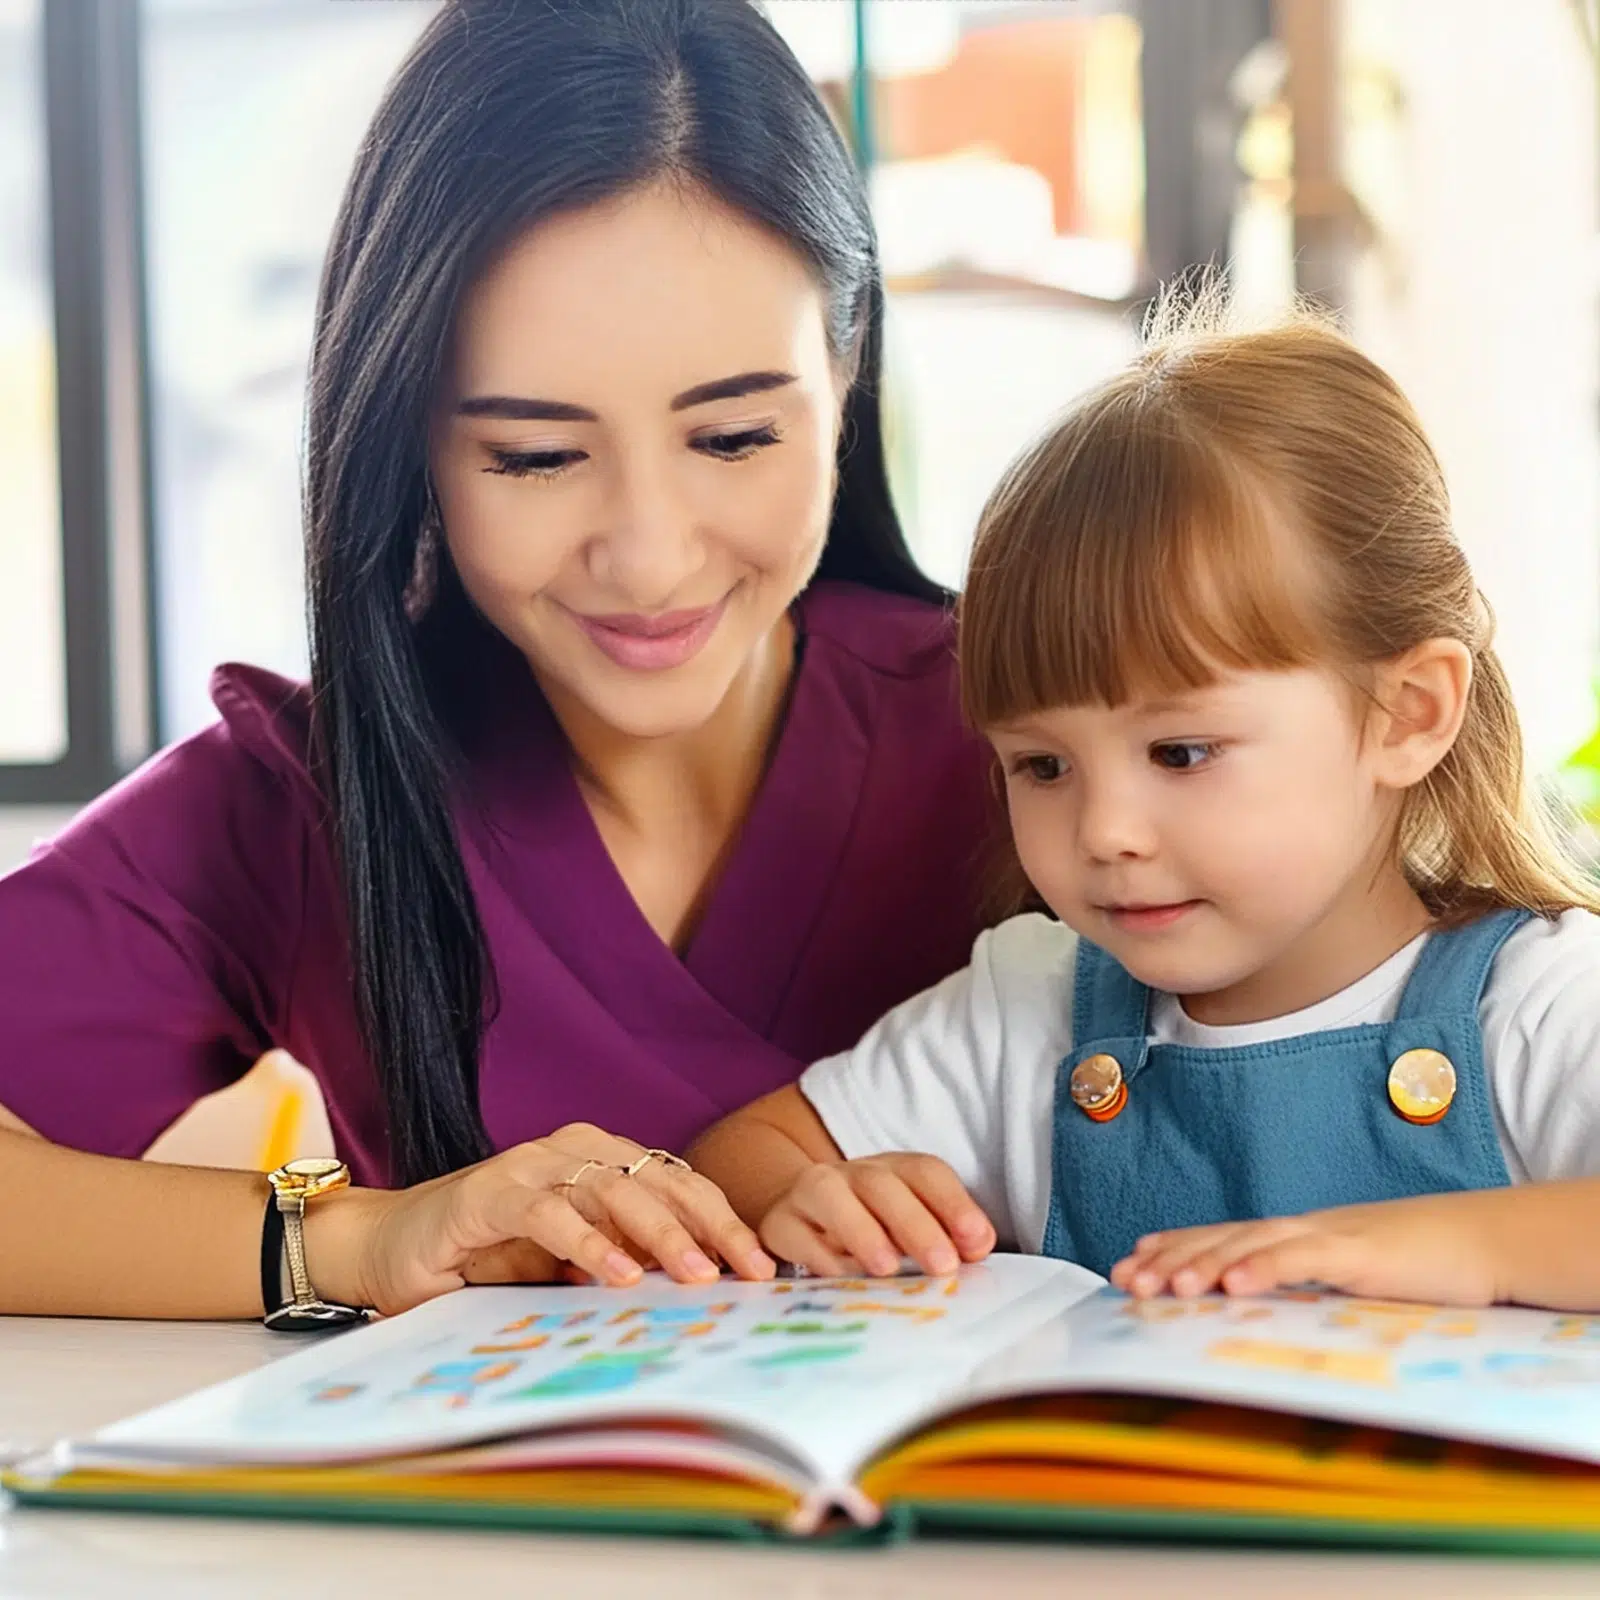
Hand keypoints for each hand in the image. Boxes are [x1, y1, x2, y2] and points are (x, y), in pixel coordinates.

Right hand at [309, 1123, 775, 1315]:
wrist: (387, 1246)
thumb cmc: (484, 1256)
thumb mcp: (568, 1261)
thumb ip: (623, 1260)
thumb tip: (699, 1287)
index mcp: (602, 1161)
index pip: (679, 1185)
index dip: (725, 1222)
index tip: (762, 1267)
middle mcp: (574, 1152)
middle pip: (661, 1182)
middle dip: (712, 1228)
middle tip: (748, 1272)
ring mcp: (533, 1167)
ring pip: (616, 1191)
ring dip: (661, 1235)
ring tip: (698, 1275)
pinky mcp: (492, 1192)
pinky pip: (551, 1213)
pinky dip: (590, 1242)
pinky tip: (620, 1274)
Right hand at [758, 1152, 995, 1277]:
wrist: (797, 1214)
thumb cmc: (867, 1229)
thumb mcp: (909, 1227)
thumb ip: (947, 1235)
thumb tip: (977, 1247)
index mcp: (892, 1171)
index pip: (926, 1173)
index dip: (954, 1204)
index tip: (977, 1243)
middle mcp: (851, 1174)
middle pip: (881, 1184)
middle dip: (915, 1223)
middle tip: (942, 1265)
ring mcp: (810, 1194)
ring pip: (829, 1195)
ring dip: (861, 1229)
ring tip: (887, 1268)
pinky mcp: (779, 1224)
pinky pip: (793, 1233)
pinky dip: (817, 1255)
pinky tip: (842, 1279)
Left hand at [1109, 1192, 1506, 1306]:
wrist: (1477, 1241)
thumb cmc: (1412, 1265)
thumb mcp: (1343, 1278)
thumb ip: (1300, 1288)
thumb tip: (1252, 1311)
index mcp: (1290, 1236)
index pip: (1218, 1239)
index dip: (1170, 1249)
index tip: (1126, 1265)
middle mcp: (1297, 1229)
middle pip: (1220, 1240)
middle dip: (1168, 1260)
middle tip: (1125, 1281)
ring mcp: (1325, 1237)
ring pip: (1250, 1245)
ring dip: (1204, 1264)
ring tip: (1164, 1285)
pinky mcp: (1358, 1254)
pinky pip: (1302, 1258)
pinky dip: (1265, 1269)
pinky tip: (1234, 1284)